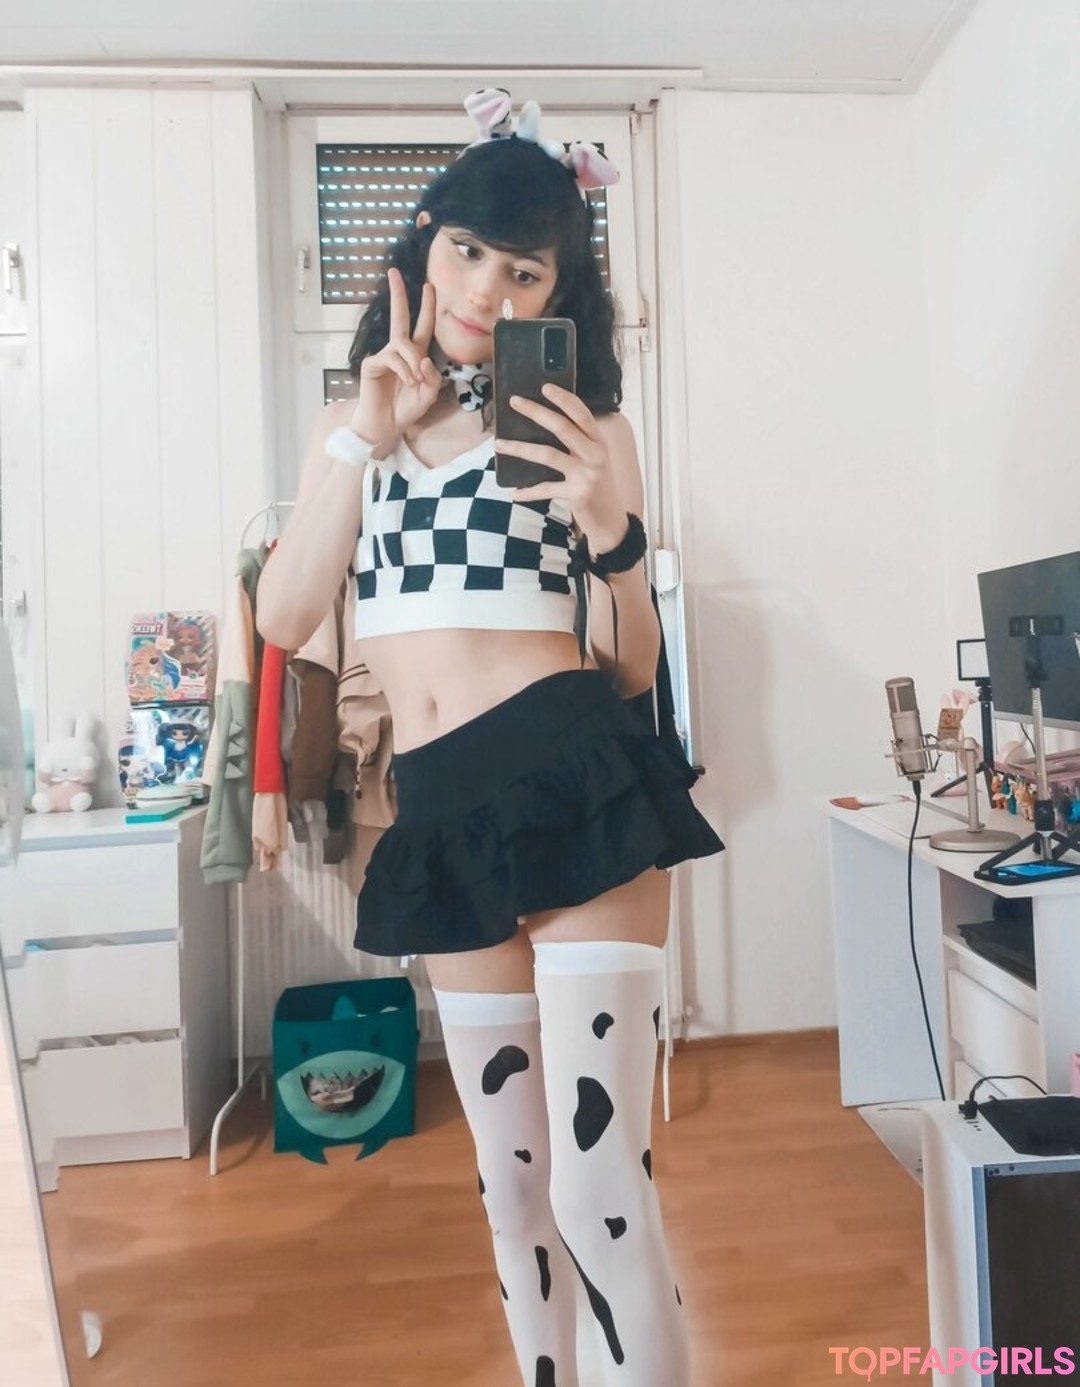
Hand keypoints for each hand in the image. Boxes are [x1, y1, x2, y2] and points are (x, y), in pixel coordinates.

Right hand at [350, 268, 442, 448]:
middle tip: (393, 272)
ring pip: (403, 344)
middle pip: (400, 317)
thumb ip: (433, 377)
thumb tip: (425, 358)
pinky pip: (393, 358)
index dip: (427, 307)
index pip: (422, 327)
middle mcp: (399, 351)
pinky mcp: (373, 364)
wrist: (386, 425)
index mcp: (415, 355)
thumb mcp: (429, 394)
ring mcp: (385, 356)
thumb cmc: (407, 409)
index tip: (428, 286)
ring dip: (413, 362)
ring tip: (415, 382)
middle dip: (398, 294)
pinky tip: (407, 383)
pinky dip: (404, 370)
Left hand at [495, 385, 628, 551]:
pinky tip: (515, 493)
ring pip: (548, 454)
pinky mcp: (577, 494)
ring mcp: (587, 474)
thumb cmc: (598, 488)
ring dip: (520, 448)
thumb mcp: (594, 461)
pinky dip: (529, 492)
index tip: (545, 387)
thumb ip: (578, 444)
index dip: (564, 399)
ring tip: (499, 444)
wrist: (612, 522)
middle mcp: (595, 454)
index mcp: (599, 442)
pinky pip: (547, 489)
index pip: (582, 414)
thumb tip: (544, 426)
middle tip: (515, 401)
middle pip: (563, 427)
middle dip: (536, 412)